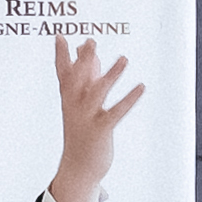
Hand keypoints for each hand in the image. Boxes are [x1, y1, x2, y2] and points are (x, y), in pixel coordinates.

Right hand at [49, 37, 145, 201]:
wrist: (79, 166)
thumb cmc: (82, 129)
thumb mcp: (81, 100)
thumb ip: (86, 73)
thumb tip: (88, 50)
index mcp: (69, 98)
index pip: (63, 72)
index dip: (60, 55)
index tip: (59, 36)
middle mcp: (74, 105)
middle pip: (77, 79)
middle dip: (84, 60)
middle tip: (91, 41)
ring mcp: (87, 117)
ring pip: (97, 93)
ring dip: (111, 75)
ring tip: (124, 59)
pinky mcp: (101, 129)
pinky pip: (116, 112)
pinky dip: (129, 99)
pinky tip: (141, 87)